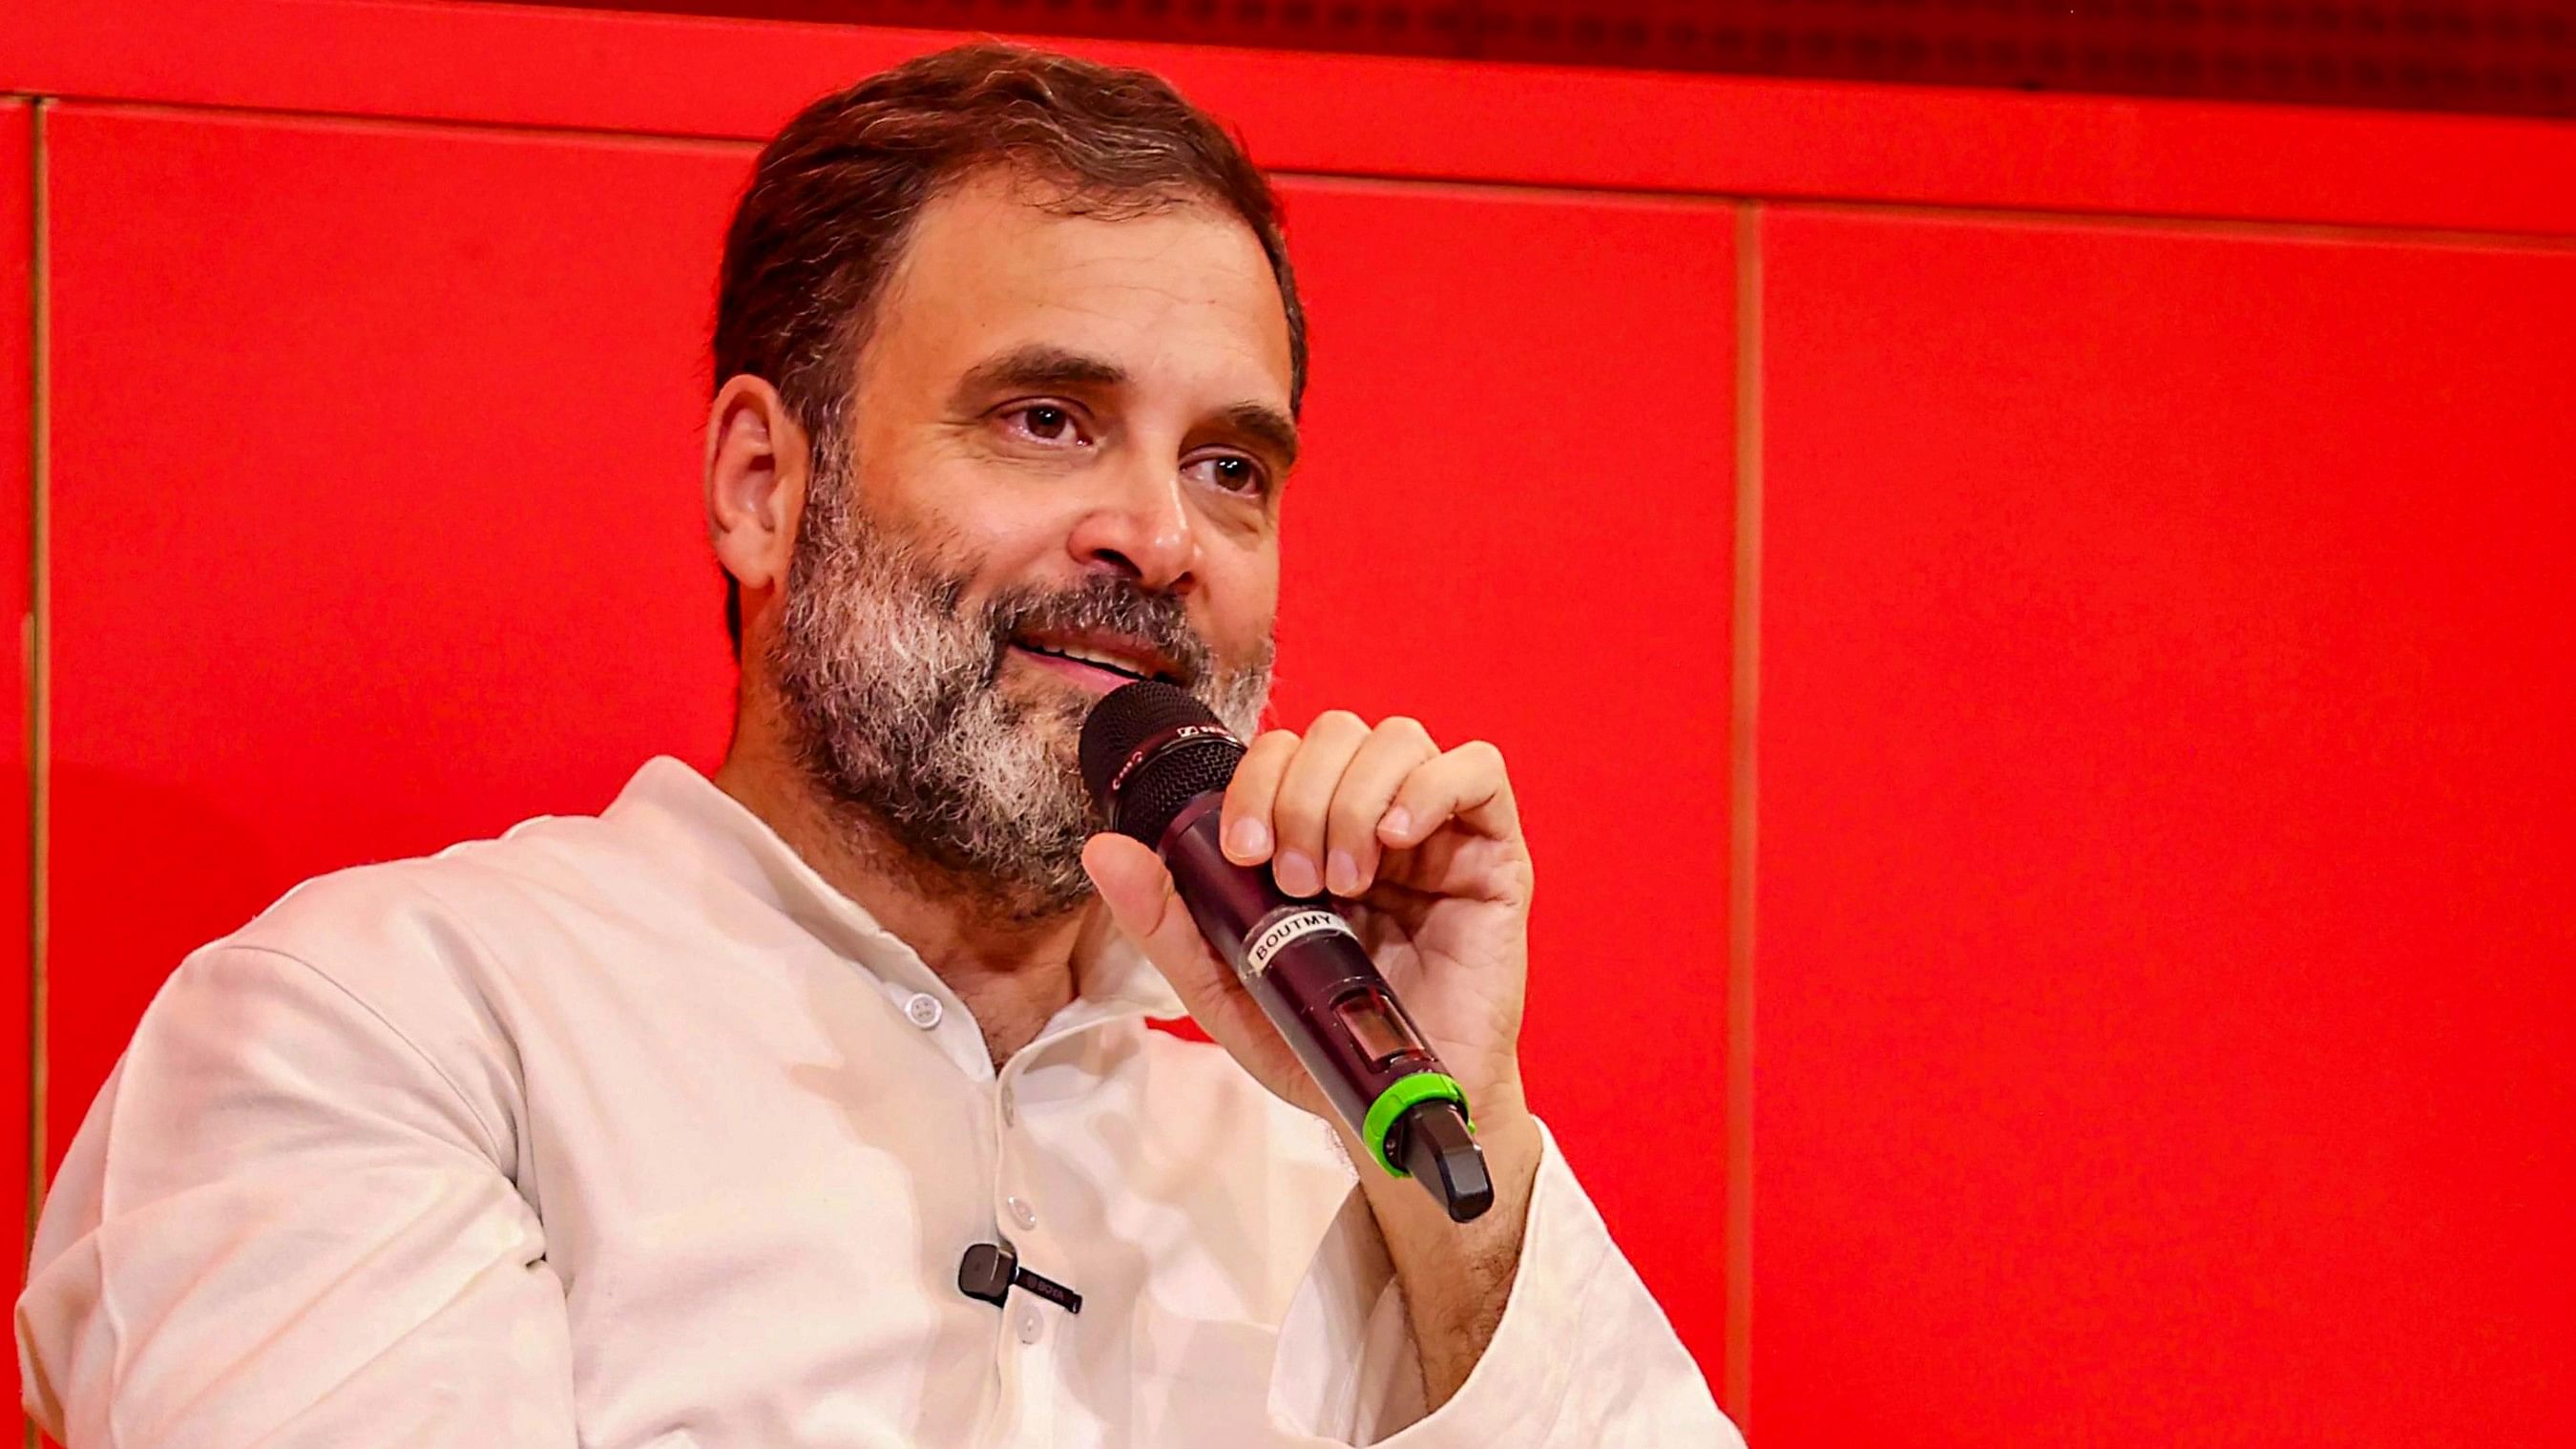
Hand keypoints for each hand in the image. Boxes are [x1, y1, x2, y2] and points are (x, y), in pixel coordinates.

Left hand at [1081, 710, 1545, 1407]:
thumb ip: (1168, 920)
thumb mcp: (1227, 987)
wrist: (1397, 1111)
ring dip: (1354, 800)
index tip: (1242, 854)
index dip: (1255, 781)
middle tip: (1297, 880)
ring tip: (1347, 881)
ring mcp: (1436, 833)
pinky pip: (1478, 769)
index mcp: (1311, 834)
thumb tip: (1102, 850)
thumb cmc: (1323, 1047)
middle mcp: (1373, 819)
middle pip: (1337, 731)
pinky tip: (1397, 842)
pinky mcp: (1494, 854)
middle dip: (1301, 795)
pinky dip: (1430, 786)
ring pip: (1398, 739)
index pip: (1282, 752)